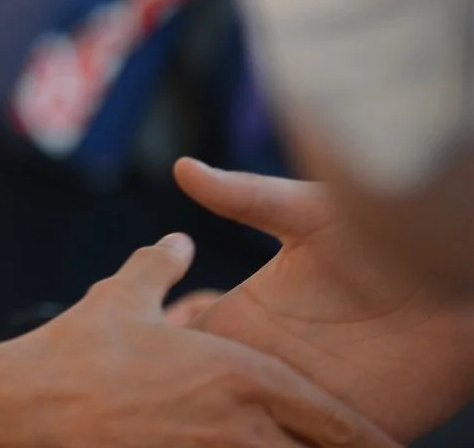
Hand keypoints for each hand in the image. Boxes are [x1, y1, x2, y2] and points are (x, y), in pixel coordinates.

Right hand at [0, 232, 399, 446]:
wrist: (26, 407)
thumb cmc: (74, 354)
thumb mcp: (121, 298)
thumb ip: (159, 267)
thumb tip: (178, 242)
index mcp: (239, 375)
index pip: (330, 417)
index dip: (361, 434)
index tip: (378, 440)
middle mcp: (238, 425)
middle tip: (345, 447)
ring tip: (281, 444)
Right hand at [177, 158, 473, 440]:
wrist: (450, 284)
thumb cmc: (379, 238)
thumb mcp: (303, 213)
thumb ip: (243, 196)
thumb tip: (184, 166)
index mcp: (241, 322)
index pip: (181, 346)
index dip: (161, 353)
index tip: (144, 350)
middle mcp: (265, 367)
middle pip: (203, 398)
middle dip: (183, 401)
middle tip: (170, 394)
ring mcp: (302, 403)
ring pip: (250, 435)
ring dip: (228, 434)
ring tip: (213, 424)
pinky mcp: (346, 431)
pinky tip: (262, 436)